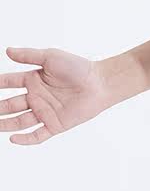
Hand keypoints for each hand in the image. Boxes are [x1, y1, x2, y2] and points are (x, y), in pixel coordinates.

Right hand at [0, 46, 114, 144]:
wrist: (99, 83)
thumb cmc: (78, 67)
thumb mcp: (50, 57)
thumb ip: (29, 55)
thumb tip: (7, 50)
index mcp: (33, 80)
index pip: (8, 83)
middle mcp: (36, 97)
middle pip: (10, 104)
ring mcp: (44, 111)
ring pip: (19, 121)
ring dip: (5, 123)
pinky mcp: (55, 124)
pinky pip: (37, 135)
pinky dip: (25, 139)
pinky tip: (12, 138)